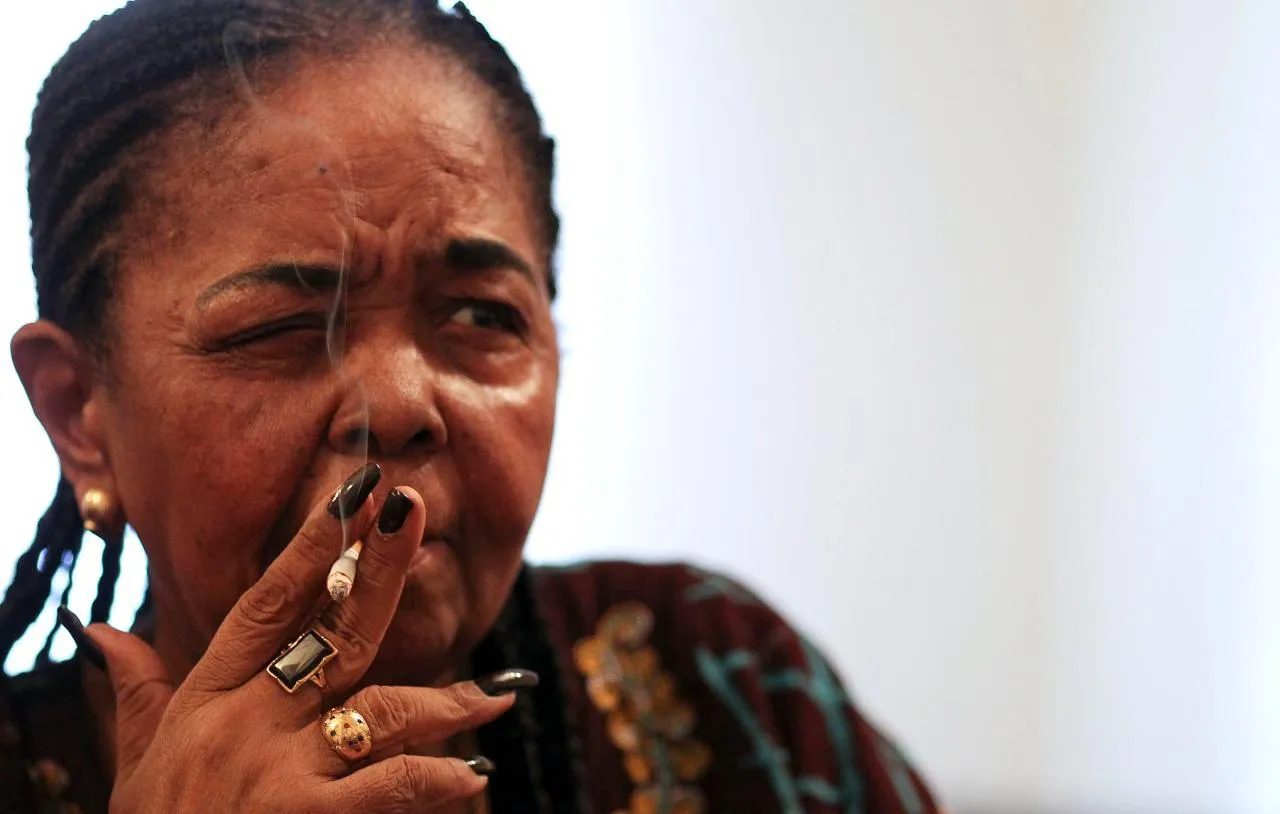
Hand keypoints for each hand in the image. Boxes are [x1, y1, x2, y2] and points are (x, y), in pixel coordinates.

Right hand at [83, 465, 521, 812]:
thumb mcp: (135, 766)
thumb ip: (136, 692)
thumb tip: (100, 630)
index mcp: (205, 699)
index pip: (266, 605)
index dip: (310, 546)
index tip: (353, 496)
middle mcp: (245, 724)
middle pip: (331, 632)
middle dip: (378, 569)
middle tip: (417, 509)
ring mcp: (279, 772)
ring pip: (382, 709)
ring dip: (450, 701)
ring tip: (505, 692)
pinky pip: (390, 785)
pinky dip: (436, 779)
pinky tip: (474, 773)